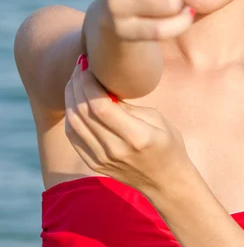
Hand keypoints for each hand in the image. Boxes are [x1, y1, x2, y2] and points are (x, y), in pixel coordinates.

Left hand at [65, 55, 192, 195]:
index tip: (90, 64)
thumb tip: (103, 85)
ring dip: (70, 96)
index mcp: (137, 136)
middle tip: (80, 65)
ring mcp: (102, 159)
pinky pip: (73, 136)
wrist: (166, 182)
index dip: (89, 82)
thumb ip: (128, 106)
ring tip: (76, 79)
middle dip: (77, 83)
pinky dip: (70, 114)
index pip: (100, 106)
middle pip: (83, 112)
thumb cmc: (168, 144)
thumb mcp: (157, 119)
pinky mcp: (94, 164)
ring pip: (73, 123)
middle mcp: (115, 149)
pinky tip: (75, 100)